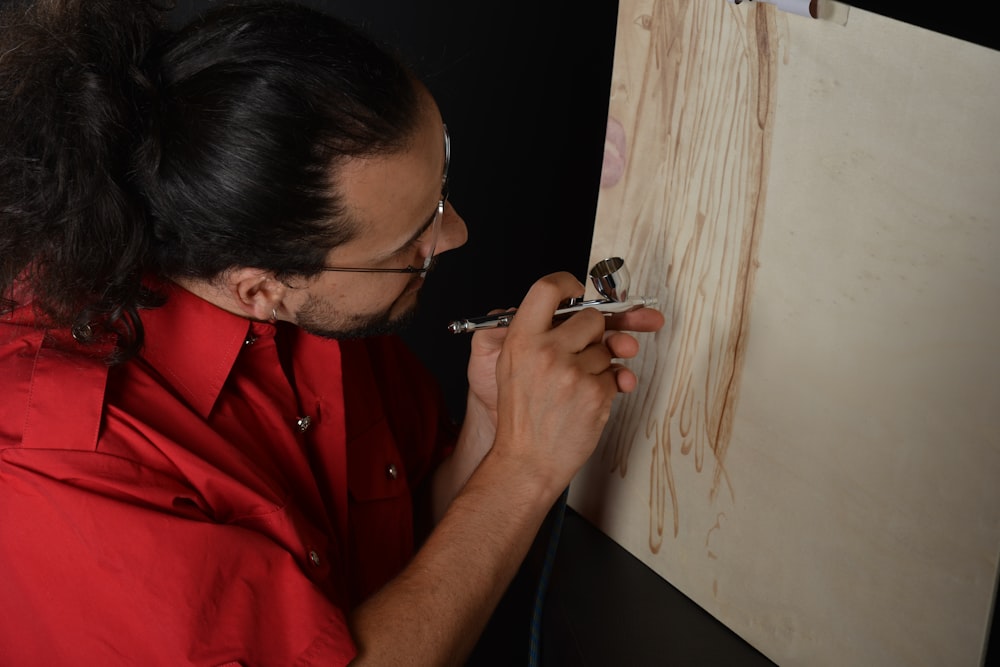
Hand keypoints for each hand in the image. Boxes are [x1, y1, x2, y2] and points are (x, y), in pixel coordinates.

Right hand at [490, 272, 662, 492]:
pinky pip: (616, 375)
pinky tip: (583, 403)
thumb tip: (579, 308)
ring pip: (607, 349)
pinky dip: (607, 388)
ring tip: (573, 389)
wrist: (526, 462)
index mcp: (521, 340)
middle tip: (577, 354)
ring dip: (599, 366)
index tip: (578, 291)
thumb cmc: (522, 416)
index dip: (568, 284)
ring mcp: (573, 373)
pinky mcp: (596, 394)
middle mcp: (546, 351)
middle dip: (593, 334)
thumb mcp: (512, 365)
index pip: (548, 288)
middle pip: (591, 317)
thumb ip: (538, 334)